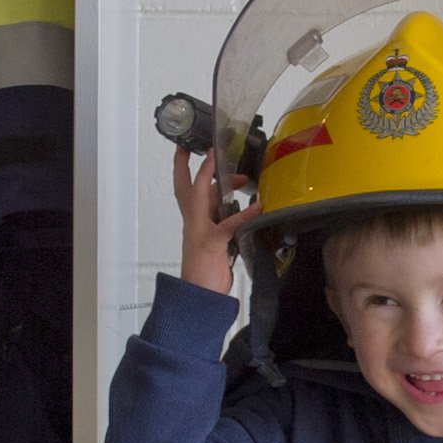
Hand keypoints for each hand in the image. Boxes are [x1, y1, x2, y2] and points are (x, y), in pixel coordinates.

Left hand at [174, 148, 253, 294]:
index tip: (215, 149)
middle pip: (187, 186)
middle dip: (186, 165)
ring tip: (242, 180)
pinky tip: (250, 207)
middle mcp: (197, 218)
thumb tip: (256, 207)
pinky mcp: (217, 238)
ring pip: (209, 199)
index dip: (205, 166)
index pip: (197, 184)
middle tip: (191, 147)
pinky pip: (225, 216)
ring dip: (219, 186)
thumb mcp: (216, 243)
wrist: (201, 295)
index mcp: (193, 216)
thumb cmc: (200, 271)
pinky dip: (237, 208)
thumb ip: (235, 224)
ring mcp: (206, 227)